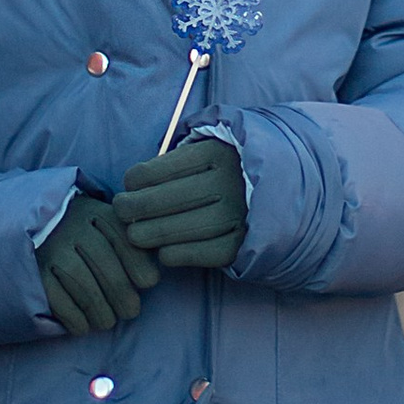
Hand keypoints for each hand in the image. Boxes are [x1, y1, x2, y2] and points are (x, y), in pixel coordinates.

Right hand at [39, 189, 159, 334]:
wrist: (37, 228)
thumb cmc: (86, 233)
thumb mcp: (109, 226)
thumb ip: (133, 244)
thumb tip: (151, 279)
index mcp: (98, 214)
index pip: (124, 240)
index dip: (138, 265)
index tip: (148, 283)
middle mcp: (73, 228)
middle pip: (105, 267)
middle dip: (122, 295)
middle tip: (130, 311)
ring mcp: (52, 251)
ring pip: (84, 287)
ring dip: (101, 312)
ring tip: (108, 321)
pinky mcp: (35, 273)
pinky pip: (59, 302)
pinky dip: (75, 319)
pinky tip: (84, 325)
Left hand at [116, 135, 247, 273]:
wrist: (281, 188)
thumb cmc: (226, 169)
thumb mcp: (208, 148)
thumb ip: (176, 160)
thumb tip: (134, 184)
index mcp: (218, 152)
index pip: (164, 168)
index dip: (136, 178)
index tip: (129, 183)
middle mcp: (230, 183)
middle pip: (167, 200)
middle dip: (134, 208)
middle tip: (122, 210)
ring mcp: (239, 214)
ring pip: (181, 229)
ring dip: (150, 234)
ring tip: (135, 234)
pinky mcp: (243, 243)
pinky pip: (202, 254)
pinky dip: (176, 255)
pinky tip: (163, 251)